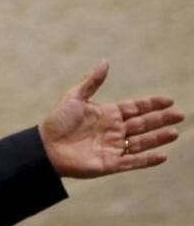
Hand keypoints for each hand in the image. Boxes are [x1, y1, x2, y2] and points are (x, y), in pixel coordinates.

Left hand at [39, 60, 184, 177]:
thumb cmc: (57, 122)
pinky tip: (162, 155)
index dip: (151, 104)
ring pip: (141, 142)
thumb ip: (91, 81)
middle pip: (142, 124)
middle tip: (180, 114)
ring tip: (174, 132)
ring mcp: (112, 147)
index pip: (135, 108)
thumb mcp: (74, 97)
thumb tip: (105, 61)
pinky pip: (132, 161)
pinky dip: (147, 159)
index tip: (168, 100)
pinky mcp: (109, 164)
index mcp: (107, 114)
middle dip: (161, 119)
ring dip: (158, 138)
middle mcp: (113, 130)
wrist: (44, 147)